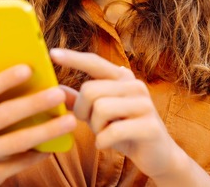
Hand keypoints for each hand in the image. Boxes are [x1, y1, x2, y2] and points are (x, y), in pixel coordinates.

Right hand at [0, 64, 76, 186]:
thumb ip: (4, 98)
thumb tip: (45, 81)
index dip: (5, 79)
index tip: (29, 68)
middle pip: (3, 114)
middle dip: (33, 103)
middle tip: (59, 94)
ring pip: (16, 141)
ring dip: (46, 130)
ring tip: (70, 121)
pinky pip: (19, 163)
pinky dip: (38, 153)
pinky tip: (54, 146)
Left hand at [51, 49, 209, 185]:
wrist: (158, 156)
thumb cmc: (124, 132)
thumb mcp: (99, 115)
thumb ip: (80, 102)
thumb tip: (56, 90)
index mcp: (122, 78)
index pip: (95, 63)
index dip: (73, 58)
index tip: (51, 53)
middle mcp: (135, 85)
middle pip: (90, 90)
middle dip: (83, 112)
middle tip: (92, 124)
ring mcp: (145, 104)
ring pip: (100, 109)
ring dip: (95, 128)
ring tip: (104, 134)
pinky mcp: (150, 126)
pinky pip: (112, 131)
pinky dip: (103, 142)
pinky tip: (107, 144)